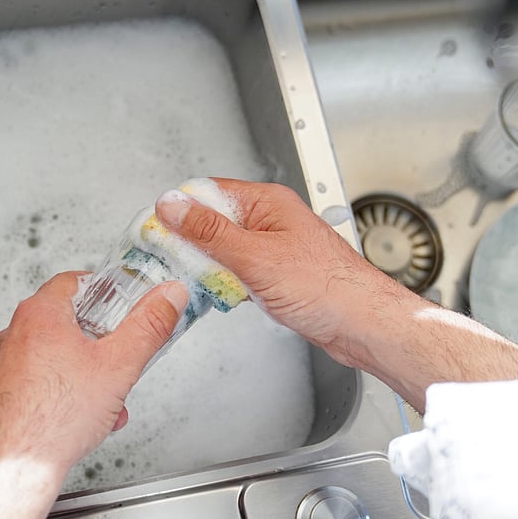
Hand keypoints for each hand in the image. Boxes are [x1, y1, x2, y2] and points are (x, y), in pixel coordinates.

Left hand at [0, 272, 186, 518]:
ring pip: (48, 357)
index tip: (122, 305)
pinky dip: (53, 393)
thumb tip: (168, 296)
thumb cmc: (55, 420)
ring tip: (100, 402)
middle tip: (116, 361)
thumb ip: (149, 325)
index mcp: (39, 315)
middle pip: (64, 322)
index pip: (75, 282)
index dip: (105, 292)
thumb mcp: (120, 365)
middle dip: (98, 345)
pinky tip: (73, 417)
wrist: (13, 470)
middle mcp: (11, 334)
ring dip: (80, 373)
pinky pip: (29, 382)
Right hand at [156, 178, 517, 411]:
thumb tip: (173, 206)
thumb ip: (209, 231)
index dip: (179, 211)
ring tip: (208, 282)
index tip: (156, 231)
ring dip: (211, 266)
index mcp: (267, 203)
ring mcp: (274, 247)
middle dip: (193, 244)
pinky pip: (240, 270)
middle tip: (176, 264)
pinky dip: (228, 282)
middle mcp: (271, 220)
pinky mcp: (278, 272)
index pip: (208, 193)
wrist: (362, 325)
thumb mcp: (255, 257)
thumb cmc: (326, 289)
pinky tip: (228, 294)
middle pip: (214, 222)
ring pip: (226, 249)